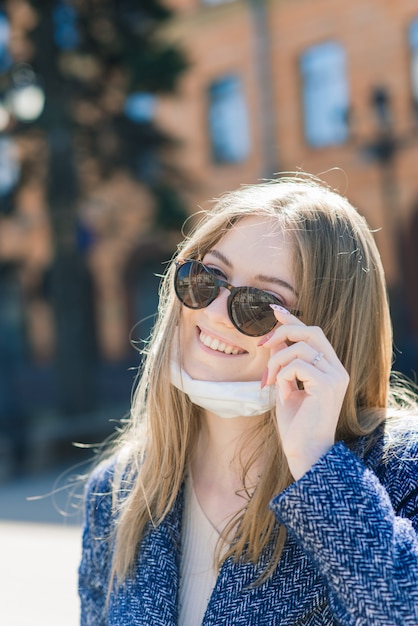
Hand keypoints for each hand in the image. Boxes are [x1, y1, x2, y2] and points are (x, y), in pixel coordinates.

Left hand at [259, 305, 349, 479]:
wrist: (304, 453)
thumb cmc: (296, 425)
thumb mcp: (286, 386)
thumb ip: (284, 362)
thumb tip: (274, 338)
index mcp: (330, 368)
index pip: (313, 334)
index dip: (293, 320)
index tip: (273, 310)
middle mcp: (337, 369)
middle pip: (311, 331)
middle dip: (283, 332)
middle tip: (262, 345)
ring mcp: (335, 376)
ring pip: (300, 348)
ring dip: (277, 362)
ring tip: (270, 382)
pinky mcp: (328, 385)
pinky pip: (297, 365)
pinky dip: (283, 376)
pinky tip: (282, 394)